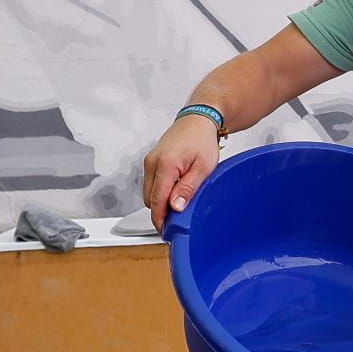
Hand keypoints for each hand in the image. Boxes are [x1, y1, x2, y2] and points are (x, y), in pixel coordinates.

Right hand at [141, 115, 220, 229]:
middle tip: (176, 222)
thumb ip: (188, 188)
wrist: (197, 119)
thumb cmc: (202, 140)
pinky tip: (174, 193)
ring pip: (149, 192)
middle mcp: (152, 163)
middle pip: (150, 199)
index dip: (160, 219)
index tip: (166, 231)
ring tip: (178, 206)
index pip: (157, 200)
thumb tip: (176, 207)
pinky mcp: (151, 161)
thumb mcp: (203, 167)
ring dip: (160, 202)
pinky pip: (151, 183)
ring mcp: (149, 161)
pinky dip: (159, 192)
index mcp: (165, 165)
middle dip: (160, 212)